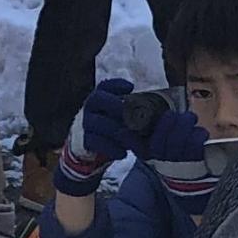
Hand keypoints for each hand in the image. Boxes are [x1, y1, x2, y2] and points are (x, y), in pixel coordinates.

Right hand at [57, 76, 140, 191]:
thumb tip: (153, 109)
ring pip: (98, 123)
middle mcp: (90, 108)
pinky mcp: (84, 140)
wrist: (92, 150)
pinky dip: (111, 148)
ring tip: (133, 140)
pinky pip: (96, 142)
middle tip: (132, 114)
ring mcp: (86, 123)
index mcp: (100, 98)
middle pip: (97, 99)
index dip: (116, 84)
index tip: (130, 87)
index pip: (104, 86)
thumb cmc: (112, 128)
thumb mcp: (120, 116)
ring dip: (118, 131)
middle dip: (115, 105)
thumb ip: (132, 110)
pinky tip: (123, 153)